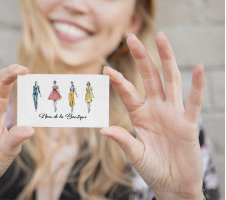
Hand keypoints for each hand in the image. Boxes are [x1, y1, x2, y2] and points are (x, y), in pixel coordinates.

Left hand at [101, 33, 204, 198]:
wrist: (173, 185)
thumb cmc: (152, 169)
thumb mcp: (134, 154)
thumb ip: (122, 140)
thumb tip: (103, 129)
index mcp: (139, 116)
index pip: (127, 93)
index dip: (118, 81)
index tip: (105, 69)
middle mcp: (156, 109)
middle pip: (149, 78)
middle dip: (141, 58)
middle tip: (131, 38)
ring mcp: (173, 114)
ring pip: (170, 81)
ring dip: (166, 60)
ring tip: (162, 39)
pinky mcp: (188, 123)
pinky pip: (194, 101)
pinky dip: (197, 85)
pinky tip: (197, 67)